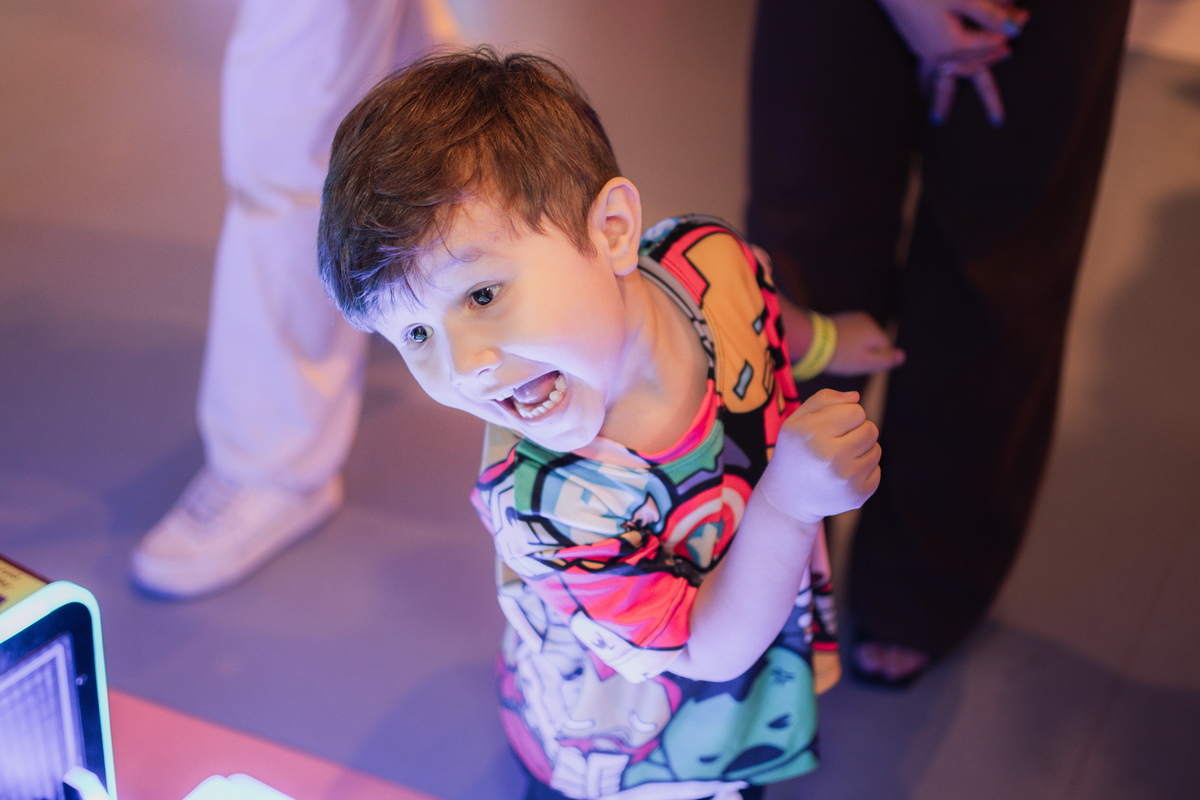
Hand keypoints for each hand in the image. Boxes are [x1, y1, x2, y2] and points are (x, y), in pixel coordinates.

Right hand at [758, 389, 881, 523]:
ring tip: (838, 460)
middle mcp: (829, 457)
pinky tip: (842, 477)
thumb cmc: (795, 451)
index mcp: (813, 433)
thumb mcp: (797, 420)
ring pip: (876, 450)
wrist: (786, 498)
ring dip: (860, 452)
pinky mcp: (857, 495)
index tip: (830, 427)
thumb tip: (855, 397)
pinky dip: (862, 472)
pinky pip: (877, 470)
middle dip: (856, 433)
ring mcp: (845, 479)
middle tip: (836, 444)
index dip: (845, 416)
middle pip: (871, 429)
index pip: (856, 411)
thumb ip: (823, 399)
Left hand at [827, 311, 904, 375]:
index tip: (857, 362)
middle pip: (873, 342)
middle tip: (847, 360)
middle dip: (864, 352)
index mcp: (874, 330)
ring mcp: (852, 317)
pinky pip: (850, 334)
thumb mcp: (865, 362)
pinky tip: (834, 348)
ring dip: (854, 347)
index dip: (873, 360)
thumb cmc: (839, 355)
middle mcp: (866, 320)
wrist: (810, 341)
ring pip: (861, 338)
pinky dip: (845, 342)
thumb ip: (885, 359)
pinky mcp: (840, 319)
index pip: (885, 348)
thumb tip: (902, 356)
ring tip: (840, 354)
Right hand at [876, 0, 1028, 124]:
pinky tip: (922, 89)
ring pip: (945, 76)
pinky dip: (926, 81)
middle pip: (969, 71)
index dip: (1005, 34)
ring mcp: (926, 52)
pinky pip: (925, 71)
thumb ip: (991, 15)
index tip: (1022, 21)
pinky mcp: (917, 45)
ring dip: (945, 97)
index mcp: (952, 45)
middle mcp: (938, 55)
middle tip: (1003, 81)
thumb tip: (1015, 30)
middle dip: (986, 78)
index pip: (987, 45)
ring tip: (941, 116)